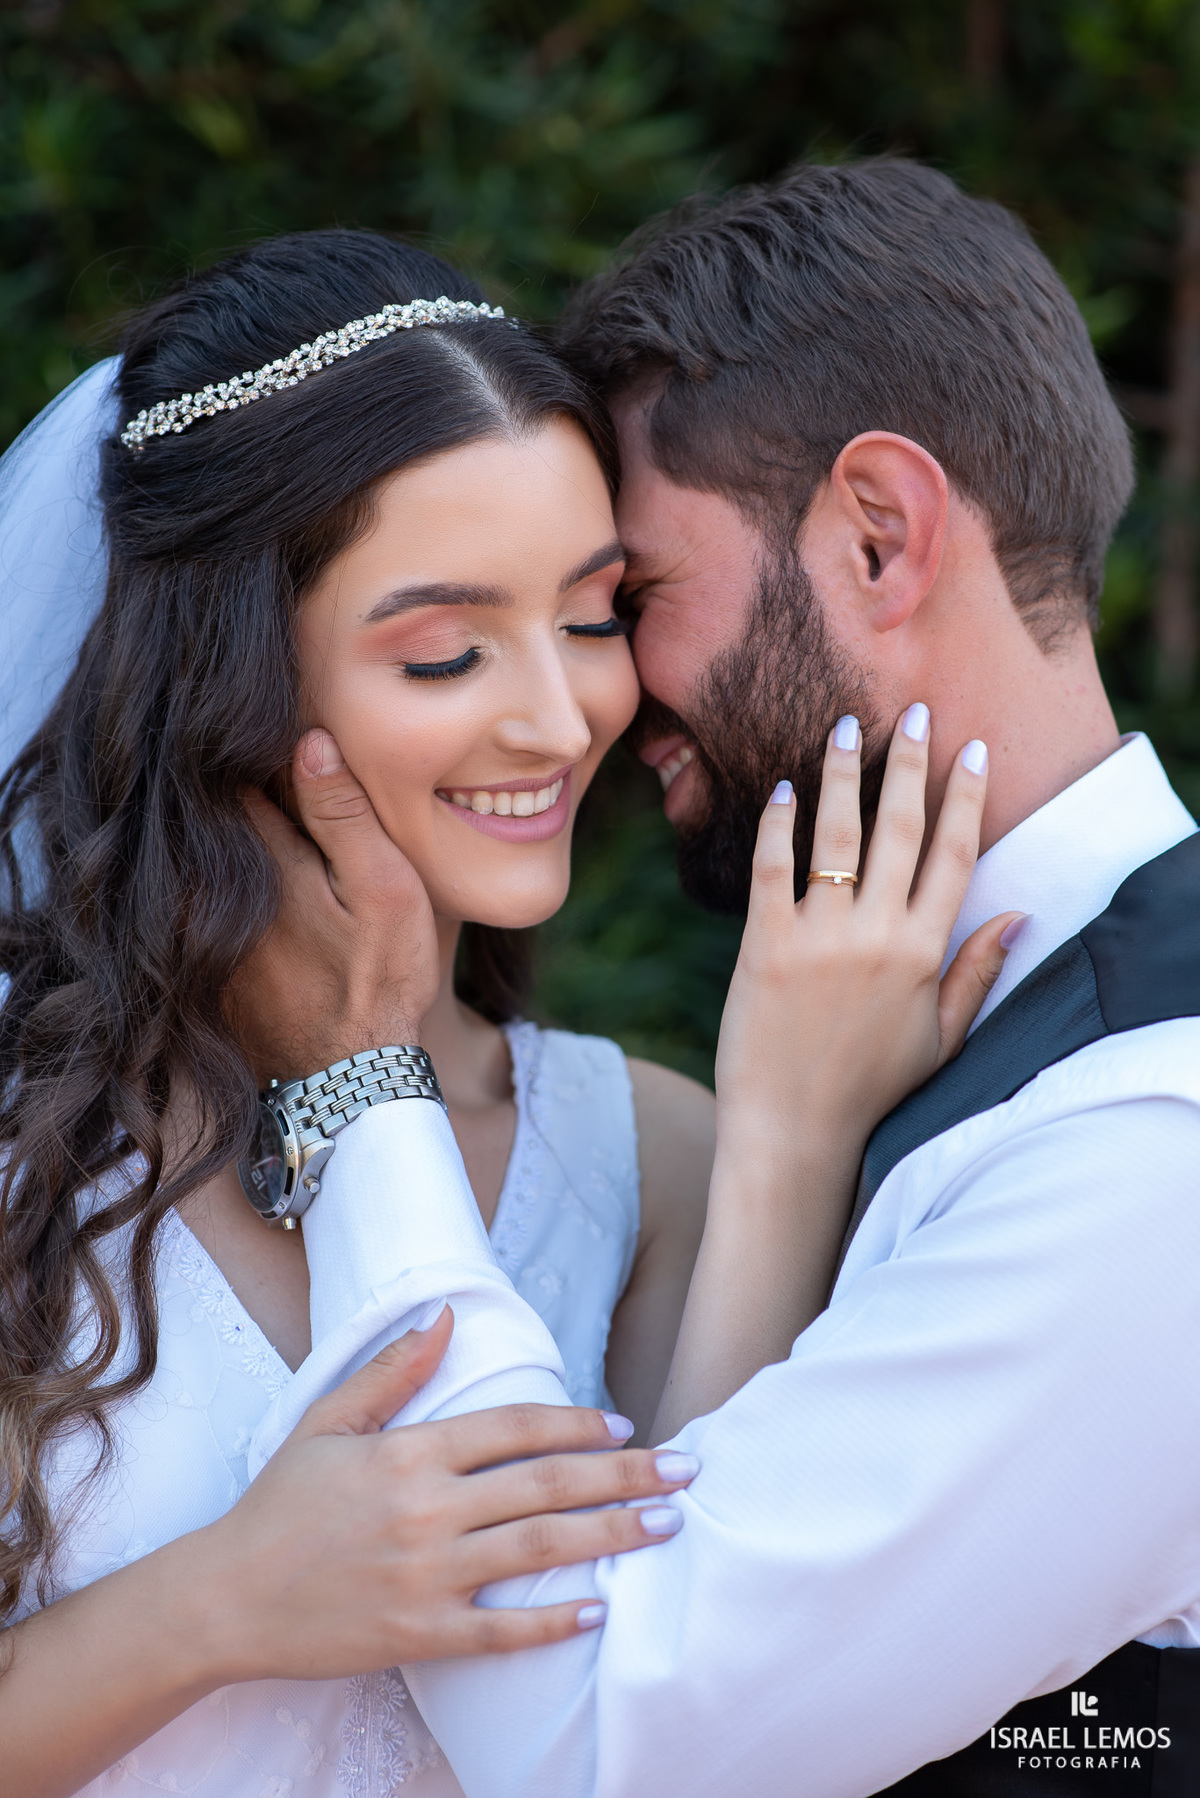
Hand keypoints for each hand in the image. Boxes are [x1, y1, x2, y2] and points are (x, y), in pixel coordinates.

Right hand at [199, 1305, 696, 1678]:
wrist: (224, 1598)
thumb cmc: (278, 1505)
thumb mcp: (329, 1421)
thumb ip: (394, 1370)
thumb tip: (446, 1316)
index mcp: (410, 1452)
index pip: (515, 1428)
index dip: (575, 1423)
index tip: (623, 1424)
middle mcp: (427, 1510)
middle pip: (547, 1486)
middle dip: (624, 1475)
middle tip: (683, 1471)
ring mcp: (426, 1576)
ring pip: (539, 1551)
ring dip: (611, 1536)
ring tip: (665, 1525)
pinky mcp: (418, 1634)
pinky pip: (501, 1629)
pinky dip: (553, 1620)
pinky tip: (600, 1608)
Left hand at [228, 729, 439, 1082]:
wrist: (351, 1078)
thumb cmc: (380, 979)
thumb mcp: (383, 887)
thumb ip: (343, 815)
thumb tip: (307, 739)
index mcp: (262, 863)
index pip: (236, 780)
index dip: (254, 753)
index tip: (271, 736)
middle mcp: (215, 894)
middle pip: (212, 819)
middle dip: (233, 792)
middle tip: (259, 766)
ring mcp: (203, 934)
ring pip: (204, 863)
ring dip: (223, 842)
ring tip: (255, 819)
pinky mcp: (204, 965)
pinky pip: (202, 906)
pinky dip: (221, 889)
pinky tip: (255, 891)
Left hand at [651, 710, 1019, 1441]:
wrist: (794, 1131)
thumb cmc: (872, 1087)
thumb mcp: (942, 1037)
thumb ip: (977, 972)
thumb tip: (1019, 913)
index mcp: (924, 953)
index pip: (955, 856)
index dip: (967, 798)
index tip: (974, 750)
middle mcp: (877, 935)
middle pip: (902, 829)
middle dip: (912, 764)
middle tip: (916, 713)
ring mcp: (818, 937)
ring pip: (836, 836)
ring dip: (843, 775)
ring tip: (845, 727)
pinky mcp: (764, 946)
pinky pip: (772, 868)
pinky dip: (778, 825)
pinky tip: (783, 790)